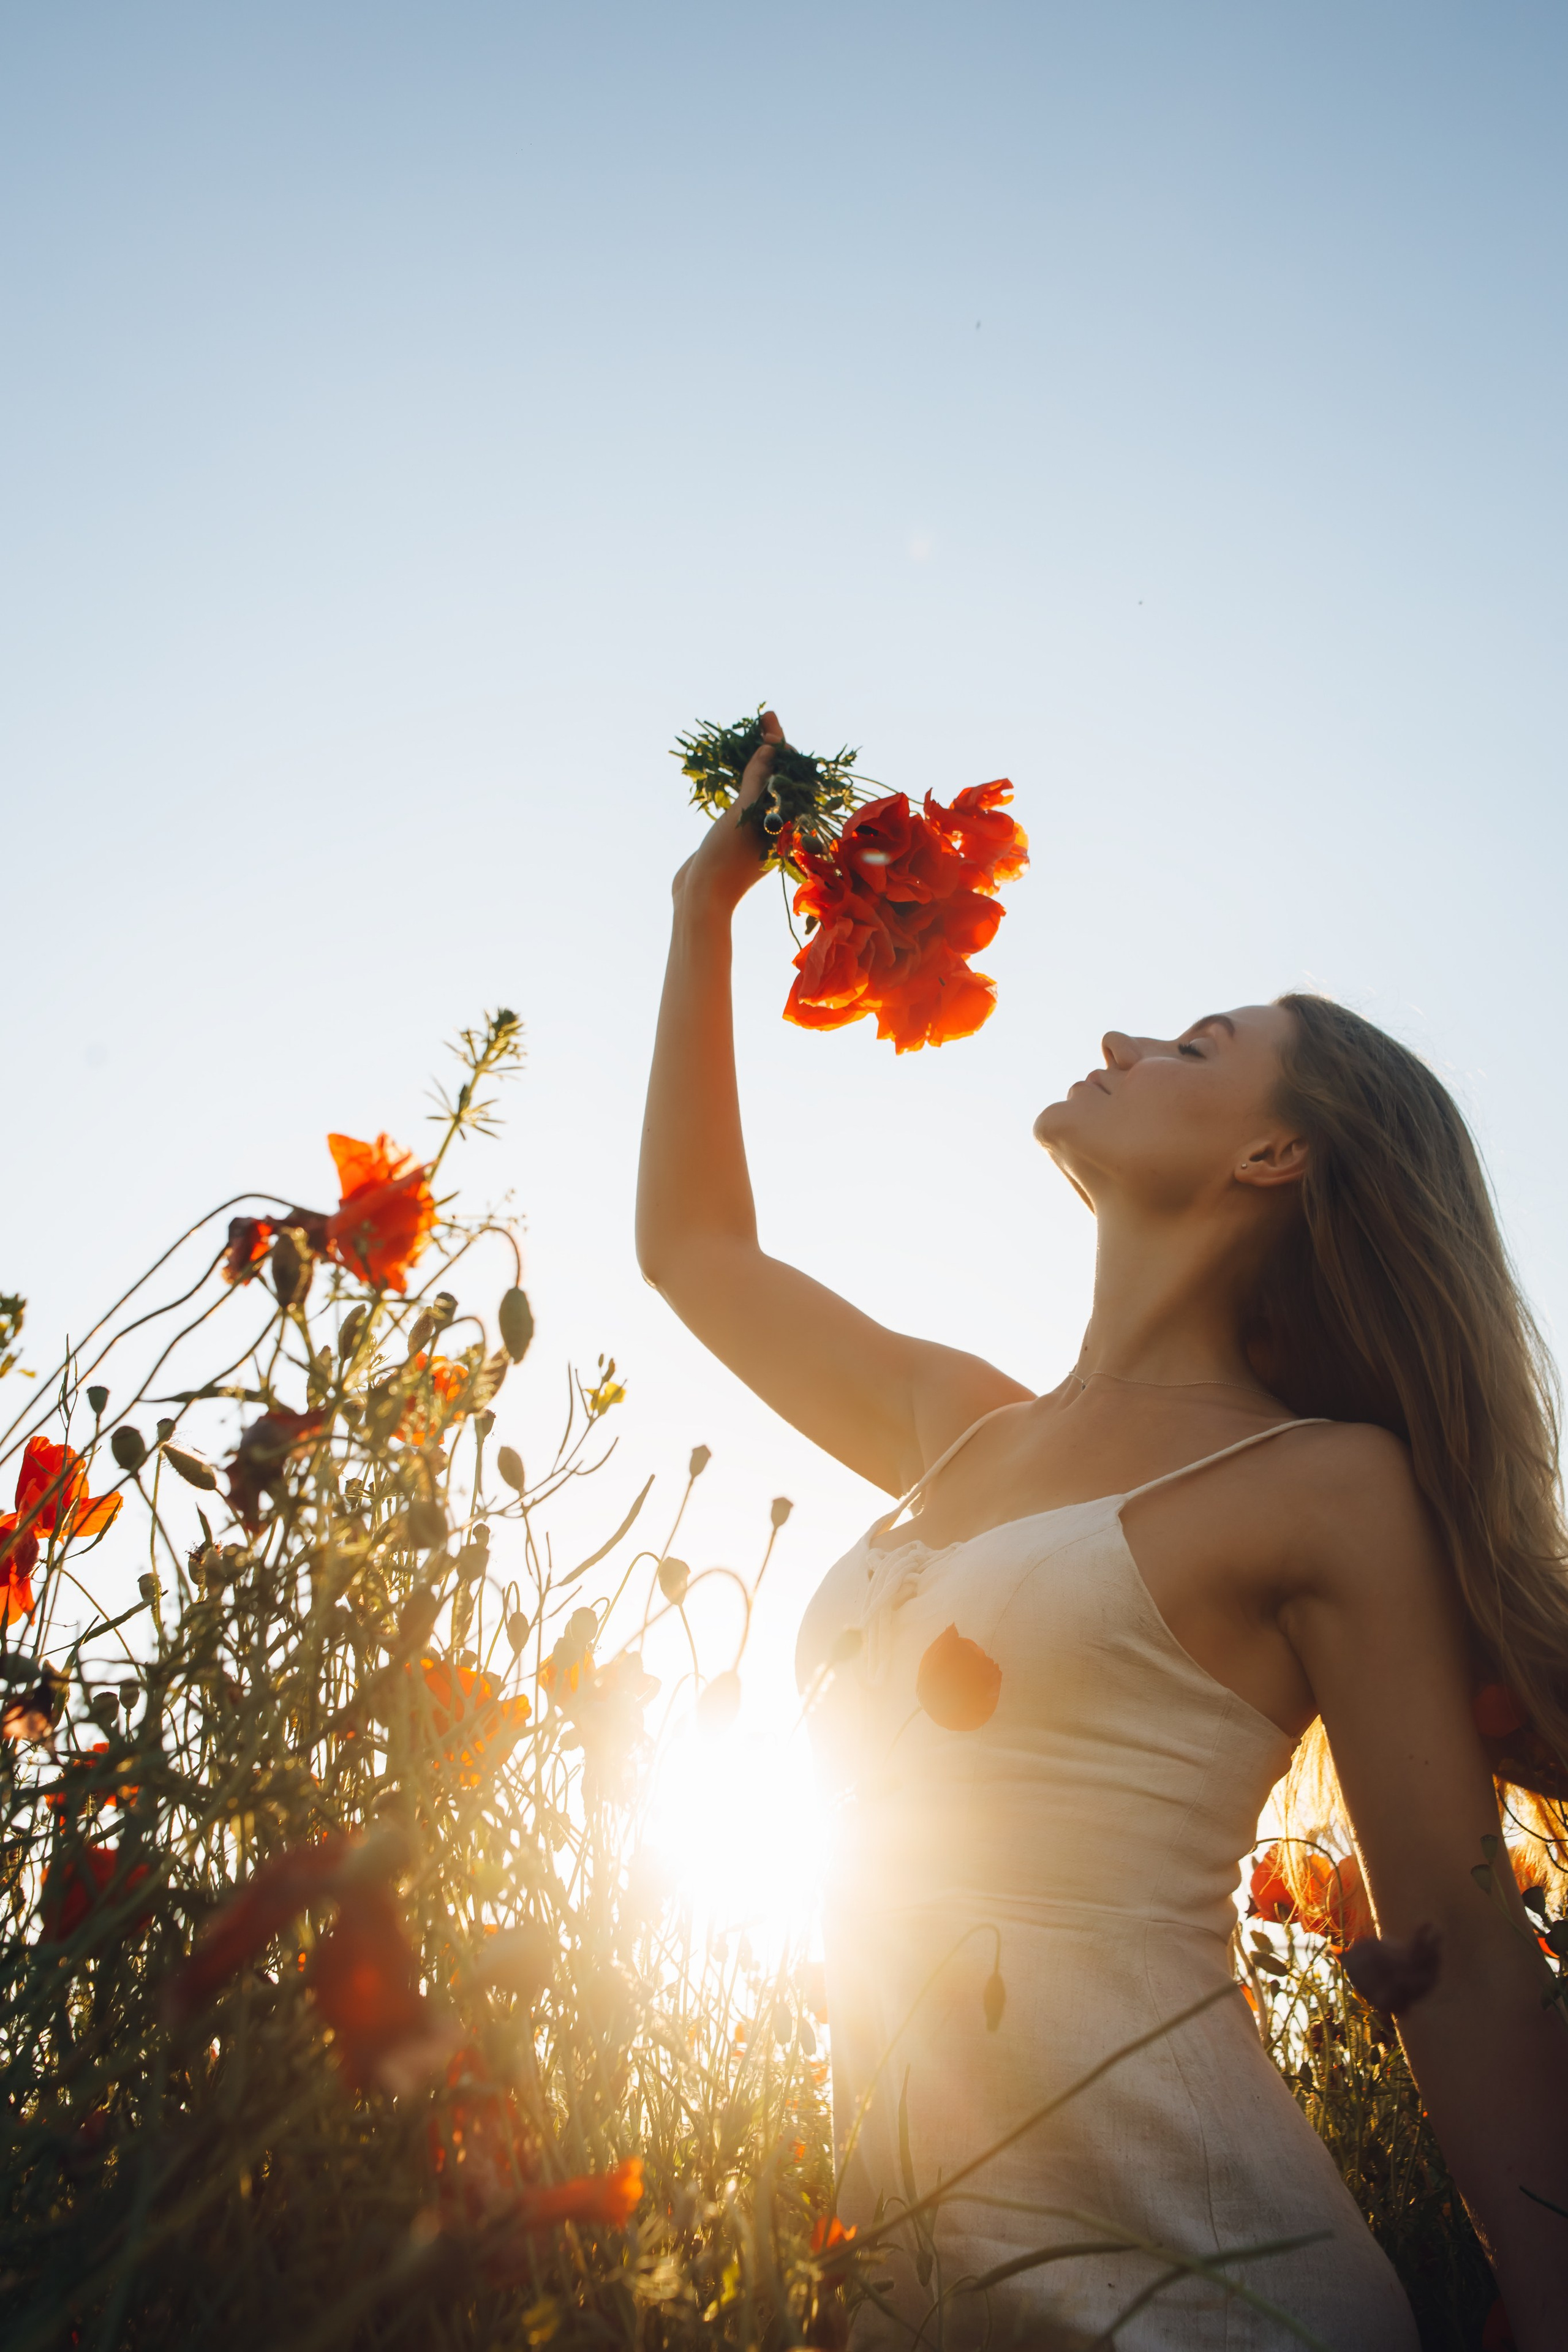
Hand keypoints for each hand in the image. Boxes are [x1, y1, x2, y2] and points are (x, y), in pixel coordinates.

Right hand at [672, 710, 783, 918]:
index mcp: (787, 824)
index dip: (781, 745)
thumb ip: (759, 782)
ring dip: (757, 759)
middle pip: (778, 778)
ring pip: (760, 786)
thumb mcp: (745, 817)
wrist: (699, 897)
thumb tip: (772, 748)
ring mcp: (756, 829)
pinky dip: (742, 777)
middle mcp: (776, 825)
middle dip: (772, 747)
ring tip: (753, 731)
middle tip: (765, 716)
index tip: (771, 720)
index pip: (790, 776)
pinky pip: (744, 798)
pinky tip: (737, 761)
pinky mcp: (736, 833)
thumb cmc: (726, 860)